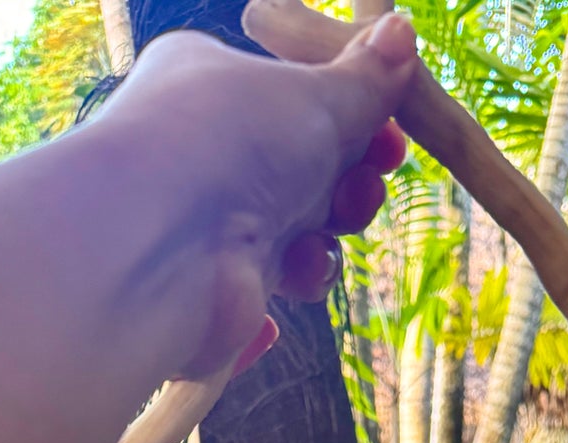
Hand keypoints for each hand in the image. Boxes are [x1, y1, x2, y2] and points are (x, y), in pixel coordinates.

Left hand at [99, 14, 415, 376]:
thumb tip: (402, 31)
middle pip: (306, 171)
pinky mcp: (216, 286)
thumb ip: (364, 78)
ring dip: (323, 241)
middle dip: (348, 186)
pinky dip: (291, 283)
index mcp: (212, 82)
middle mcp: (206, 151)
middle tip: (363, 187)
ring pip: (298, 234)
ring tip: (316, 238)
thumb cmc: (229, 142)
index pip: (295, 98)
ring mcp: (210, 222)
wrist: (166, 247)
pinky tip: (285, 277)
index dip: (354, 121)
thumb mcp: (315, 95)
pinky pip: (275, 287)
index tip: (391, 137)